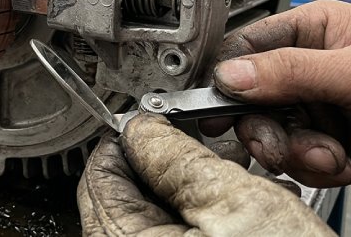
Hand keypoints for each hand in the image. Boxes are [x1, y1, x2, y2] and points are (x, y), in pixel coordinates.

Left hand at [80, 114, 333, 235]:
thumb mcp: (234, 205)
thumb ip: (176, 157)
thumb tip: (142, 128)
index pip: (102, 171)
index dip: (137, 140)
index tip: (167, 126)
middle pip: (131, 193)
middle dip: (176, 170)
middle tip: (217, 162)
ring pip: (162, 217)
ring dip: (204, 196)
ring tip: (247, 193)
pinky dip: (213, 226)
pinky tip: (250, 223)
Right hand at [206, 0, 350, 187]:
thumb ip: (290, 71)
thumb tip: (231, 75)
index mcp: (316, 31)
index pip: (249, 48)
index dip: (228, 78)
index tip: (213, 105)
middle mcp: (314, 69)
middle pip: (254, 97)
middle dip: (264, 126)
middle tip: (272, 140)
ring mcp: (326, 107)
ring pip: (277, 133)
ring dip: (296, 152)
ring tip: (325, 153)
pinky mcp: (339, 142)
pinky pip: (304, 158)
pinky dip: (318, 167)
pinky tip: (340, 162)